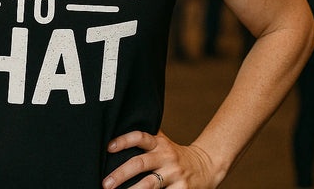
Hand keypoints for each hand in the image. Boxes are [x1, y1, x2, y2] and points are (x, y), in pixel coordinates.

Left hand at [104, 131, 221, 188]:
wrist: (207, 166)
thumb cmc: (176, 155)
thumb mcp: (163, 142)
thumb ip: (146, 138)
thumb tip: (118, 130)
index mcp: (160, 144)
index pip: (140, 137)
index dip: (124, 141)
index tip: (109, 147)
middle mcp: (166, 157)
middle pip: (140, 163)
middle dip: (121, 174)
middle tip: (106, 183)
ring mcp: (174, 174)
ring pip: (150, 184)